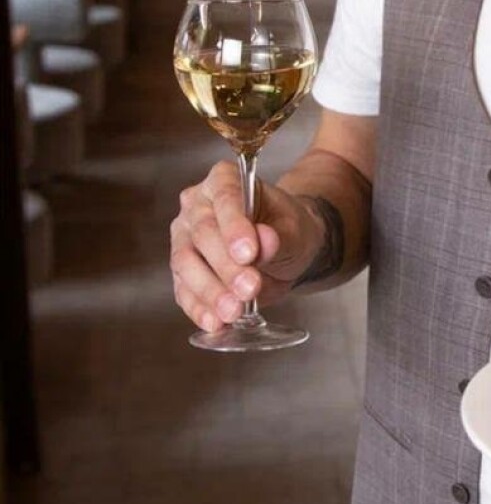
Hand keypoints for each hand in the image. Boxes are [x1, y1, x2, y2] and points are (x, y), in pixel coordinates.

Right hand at [169, 160, 320, 336]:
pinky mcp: (182, 271)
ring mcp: (184, 238)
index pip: (225, 198)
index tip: (249, 253)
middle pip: (202, 233)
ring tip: (234, 312)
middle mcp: (196, 205)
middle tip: (249, 289)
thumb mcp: (295, 231)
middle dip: (226, 266)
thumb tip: (264, 242)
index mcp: (224, 180)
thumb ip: (279, 237)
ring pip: (186, 264)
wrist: (285, 251)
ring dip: (210, 291)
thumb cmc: (288, 230)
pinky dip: (199, 309)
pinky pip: (183, 291)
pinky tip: (216, 323)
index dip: (234, 226)